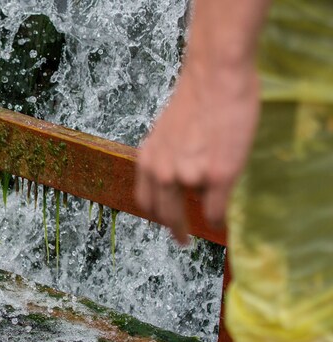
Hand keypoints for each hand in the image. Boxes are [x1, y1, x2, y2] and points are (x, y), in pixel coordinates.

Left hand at [135, 61, 260, 243]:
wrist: (214, 75)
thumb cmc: (196, 96)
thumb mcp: (166, 131)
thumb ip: (166, 155)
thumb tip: (174, 173)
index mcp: (147, 160)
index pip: (146, 201)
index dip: (156, 215)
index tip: (164, 222)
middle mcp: (162, 172)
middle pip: (165, 214)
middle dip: (174, 230)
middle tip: (183, 240)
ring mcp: (190, 175)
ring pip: (194, 209)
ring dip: (200, 216)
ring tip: (209, 218)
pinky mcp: (218, 175)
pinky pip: (215, 210)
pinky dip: (218, 219)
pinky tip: (222, 221)